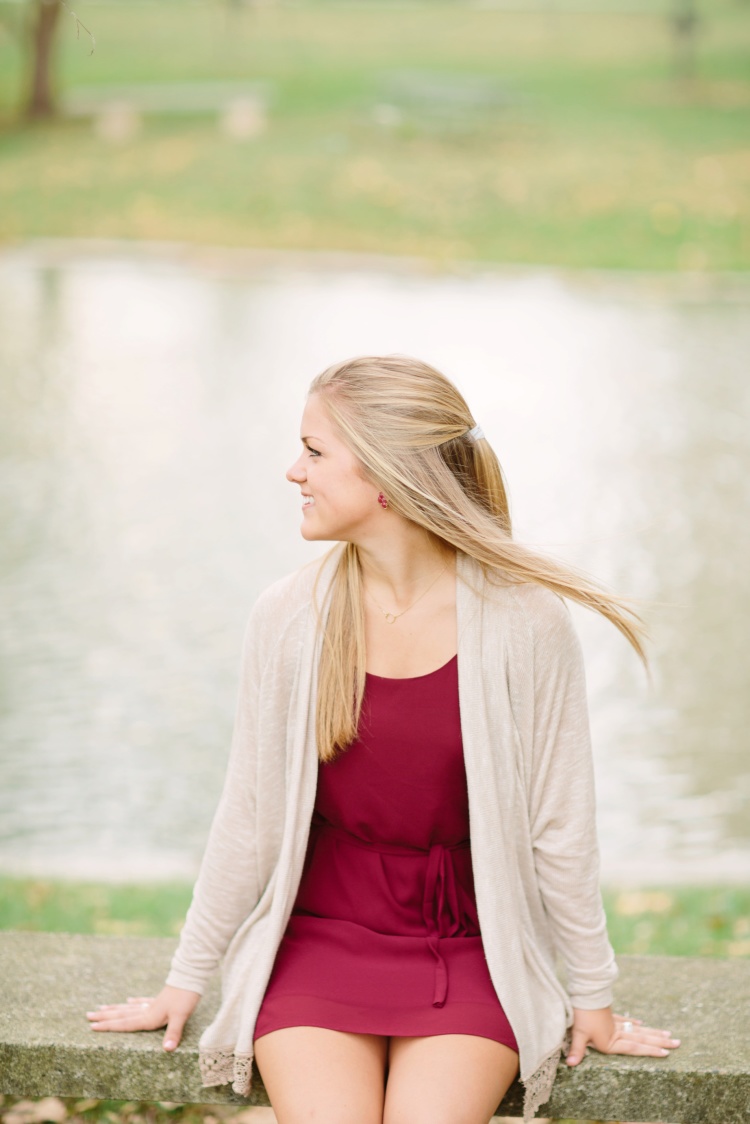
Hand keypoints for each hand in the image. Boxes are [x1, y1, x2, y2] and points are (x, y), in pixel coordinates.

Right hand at [86, 984, 200, 1051]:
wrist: (192, 976)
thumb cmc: (186, 997)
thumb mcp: (181, 1016)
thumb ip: (173, 1033)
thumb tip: (167, 1050)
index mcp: (149, 1017)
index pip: (125, 1024)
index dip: (108, 1027)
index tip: (92, 1027)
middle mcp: (147, 1010)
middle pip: (122, 1015)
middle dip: (105, 1017)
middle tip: (87, 1016)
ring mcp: (153, 1003)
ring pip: (129, 1008)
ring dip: (115, 1009)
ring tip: (101, 1008)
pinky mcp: (160, 998)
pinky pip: (143, 1002)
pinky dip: (135, 1002)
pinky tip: (129, 1000)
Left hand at [566, 1007, 679, 1065]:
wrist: (582, 993)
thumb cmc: (581, 1015)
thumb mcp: (578, 1034)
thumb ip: (577, 1050)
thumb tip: (570, 1065)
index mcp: (611, 1041)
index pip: (634, 1048)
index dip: (650, 1051)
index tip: (666, 1053)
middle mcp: (616, 1032)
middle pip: (642, 1038)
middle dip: (659, 1042)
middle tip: (677, 1043)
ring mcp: (614, 1022)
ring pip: (637, 1029)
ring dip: (652, 1032)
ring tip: (667, 1034)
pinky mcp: (609, 1014)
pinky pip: (624, 1020)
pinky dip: (633, 1022)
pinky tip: (641, 1023)